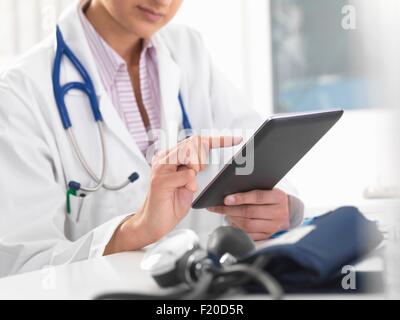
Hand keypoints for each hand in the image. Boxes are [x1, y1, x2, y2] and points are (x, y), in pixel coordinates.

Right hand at [105, 135, 241, 254]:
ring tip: (188, 183)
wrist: (154, 223)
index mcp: (170, 156)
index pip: (196, 140)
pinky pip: (187, 175)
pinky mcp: (160, 180)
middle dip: (203, 157)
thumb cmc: (170, 204)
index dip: (218, 139)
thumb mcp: (188, 182)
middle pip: (194, 142)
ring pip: (189, 154)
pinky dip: (190, 185)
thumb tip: (210, 158)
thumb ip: (195, 168)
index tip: (235, 139)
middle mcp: (164, 158)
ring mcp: (160, 168)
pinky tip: (181, 191)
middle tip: (199, 172)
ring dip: (196, 169)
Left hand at [207, 189, 289, 240]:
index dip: (240, 198)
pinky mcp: (268, 236)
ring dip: (232, 218)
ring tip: (223, 212)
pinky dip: (237, 228)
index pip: (257, 197)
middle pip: (250, 212)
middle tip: (218, 206)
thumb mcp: (267, 189)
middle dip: (231, 209)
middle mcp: (278, 213)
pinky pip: (249, 235)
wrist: (287, 211)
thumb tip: (230, 193)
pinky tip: (231, 221)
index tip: (226, 199)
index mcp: (278, 197)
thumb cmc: (272, 198)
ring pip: (248, 225)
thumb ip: (252, 189)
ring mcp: (273, 226)